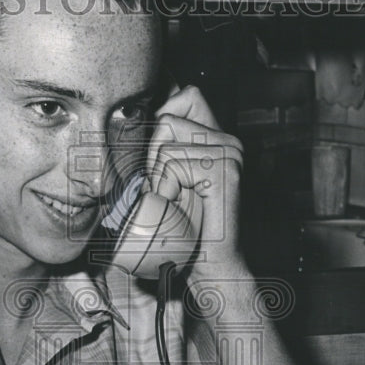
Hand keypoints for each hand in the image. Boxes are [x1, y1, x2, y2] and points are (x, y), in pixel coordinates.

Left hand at [145, 85, 244, 281]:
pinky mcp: (225, 168)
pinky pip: (173, 162)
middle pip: (167, 117)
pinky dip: (166, 188)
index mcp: (217, 139)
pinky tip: (180, 207)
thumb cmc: (184, 231)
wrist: (211, 268)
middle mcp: (228, 140)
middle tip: (168, 190)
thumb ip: (160, 150)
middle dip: (154, 155)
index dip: (162, 116)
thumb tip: (135, 117)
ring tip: (175, 201)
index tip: (157, 158)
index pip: (186, 95)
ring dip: (158, 177)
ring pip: (167, 142)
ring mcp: (230, 152)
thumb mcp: (167, 182)